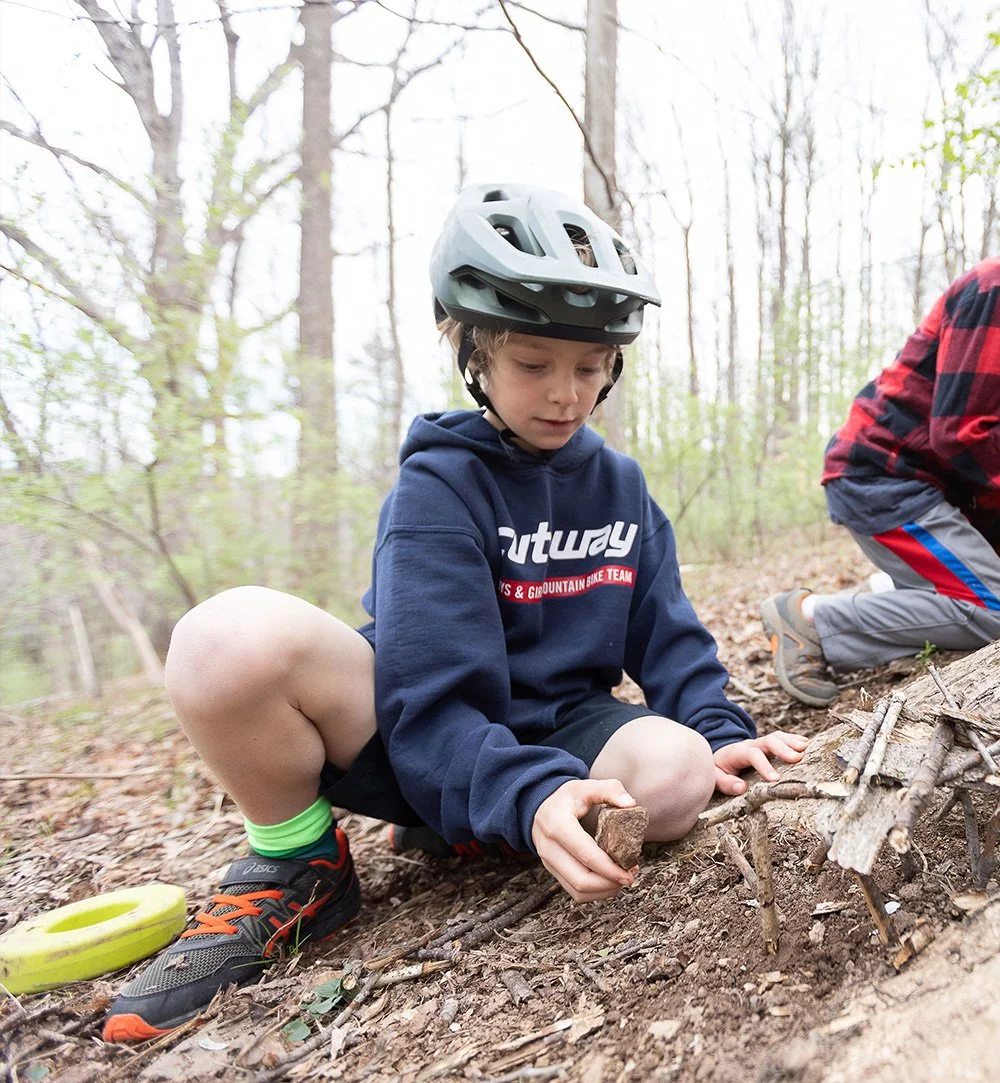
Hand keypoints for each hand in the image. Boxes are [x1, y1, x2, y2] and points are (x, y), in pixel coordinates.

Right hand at [531, 779, 637, 902]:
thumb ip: (609, 789)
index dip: (609, 868)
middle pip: (581, 879)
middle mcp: (549, 847)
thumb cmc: (565, 799)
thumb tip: (630, 804)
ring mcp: (548, 862)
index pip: (585, 854)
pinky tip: (609, 882)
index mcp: (556, 824)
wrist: (539, 808)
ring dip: (604, 890)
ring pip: (578, 890)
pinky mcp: (553, 872)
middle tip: (629, 876)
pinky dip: (595, 892)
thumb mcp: (584, 786)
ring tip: (621, 879)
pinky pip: (575, 892)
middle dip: (609, 883)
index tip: (630, 872)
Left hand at [712, 732, 808, 795]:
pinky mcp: (769, 746)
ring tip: (805, 748)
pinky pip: (782, 739)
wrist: (718, 757)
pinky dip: (794, 739)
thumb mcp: (715, 777)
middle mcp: (751, 745)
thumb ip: (725, 783)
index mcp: (737, 752)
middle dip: (783, 748)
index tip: (776, 779)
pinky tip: (806, 743)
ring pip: (777, 737)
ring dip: (791, 741)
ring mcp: (761, 743)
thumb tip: (741, 787)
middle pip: (768, 741)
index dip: (764, 766)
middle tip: (797, 758)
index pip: (752, 754)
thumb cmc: (718, 770)